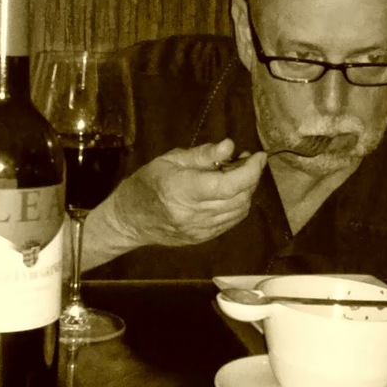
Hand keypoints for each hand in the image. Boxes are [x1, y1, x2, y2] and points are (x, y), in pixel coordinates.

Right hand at [111, 139, 266, 246]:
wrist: (129, 220)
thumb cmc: (146, 183)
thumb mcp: (169, 159)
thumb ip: (202, 154)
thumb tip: (230, 147)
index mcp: (182, 190)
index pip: (228, 185)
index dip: (250, 170)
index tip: (258, 155)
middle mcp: (193, 214)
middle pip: (239, 198)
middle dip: (251, 177)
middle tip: (246, 160)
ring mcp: (200, 230)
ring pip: (240, 211)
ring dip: (246, 191)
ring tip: (238, 174)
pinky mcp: (203, 239)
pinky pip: (232, 221)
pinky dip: (238, 204)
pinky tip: (230, 192)